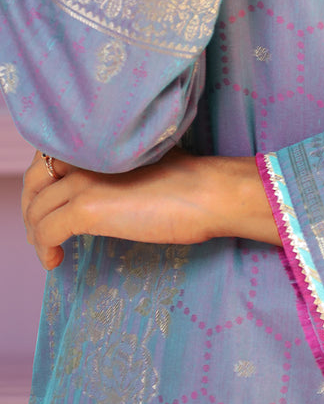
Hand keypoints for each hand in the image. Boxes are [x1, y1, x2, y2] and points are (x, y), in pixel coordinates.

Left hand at [22, 147, 280, 269]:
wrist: (211, 193)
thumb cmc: (192, 183)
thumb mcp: (147, 162)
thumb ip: (119, 168)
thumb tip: (107, 188)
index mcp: (101, 143)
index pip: (51, 156)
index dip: (46, 182)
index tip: (54, 203)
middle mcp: (87, 157)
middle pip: (35, 181)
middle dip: (33, 208)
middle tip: (44, 230)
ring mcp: (84, 182)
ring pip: (36, 210)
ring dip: (37, 233)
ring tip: (51, 249)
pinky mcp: (86, 209)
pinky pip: (46, 232)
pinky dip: (44, 249)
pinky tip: (56, 260)